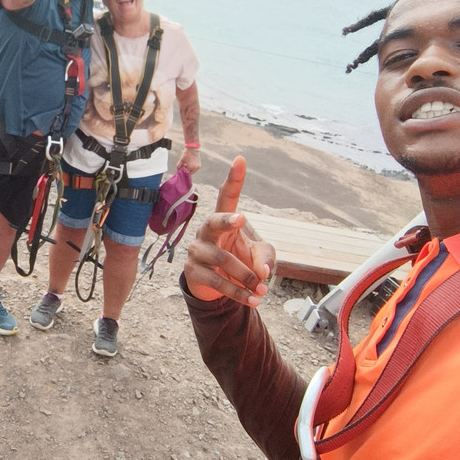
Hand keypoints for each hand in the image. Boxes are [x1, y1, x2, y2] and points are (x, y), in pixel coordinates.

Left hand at [177, 147, 200, 174]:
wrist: (193, 149)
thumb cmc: (186, 154)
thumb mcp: (181, 160)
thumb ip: (179, 166)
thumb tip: (178, 170)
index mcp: (190, 167)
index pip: (186, 173)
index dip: (184, 172)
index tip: (182, 169)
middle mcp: (195, 168)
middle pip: (190, 173)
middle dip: (187, 171)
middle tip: (184, 167)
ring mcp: (198, 167)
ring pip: (192, 171)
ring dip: (190, 170)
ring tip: (187, 165)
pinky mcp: (199, 165)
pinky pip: (195, 169)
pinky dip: (192, 168)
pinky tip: (190, 164)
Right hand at [183, 156, 274, 305]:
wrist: (214, 287)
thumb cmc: (238, 261)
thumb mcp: (258, 256)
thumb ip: (266, 258)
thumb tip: (262, 272)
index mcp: (224, 220)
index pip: (228, 196)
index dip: (234, 178)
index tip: (241, 160)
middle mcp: (207, 231)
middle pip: (215, 221)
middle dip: (227, 220)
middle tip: (240, 220)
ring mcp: (197, 251)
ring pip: (222, 260)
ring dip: (246, 276)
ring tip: (262, 288)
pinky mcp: (193, 272)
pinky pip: (218, 282)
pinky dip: (239, 293)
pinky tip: (253, 299)